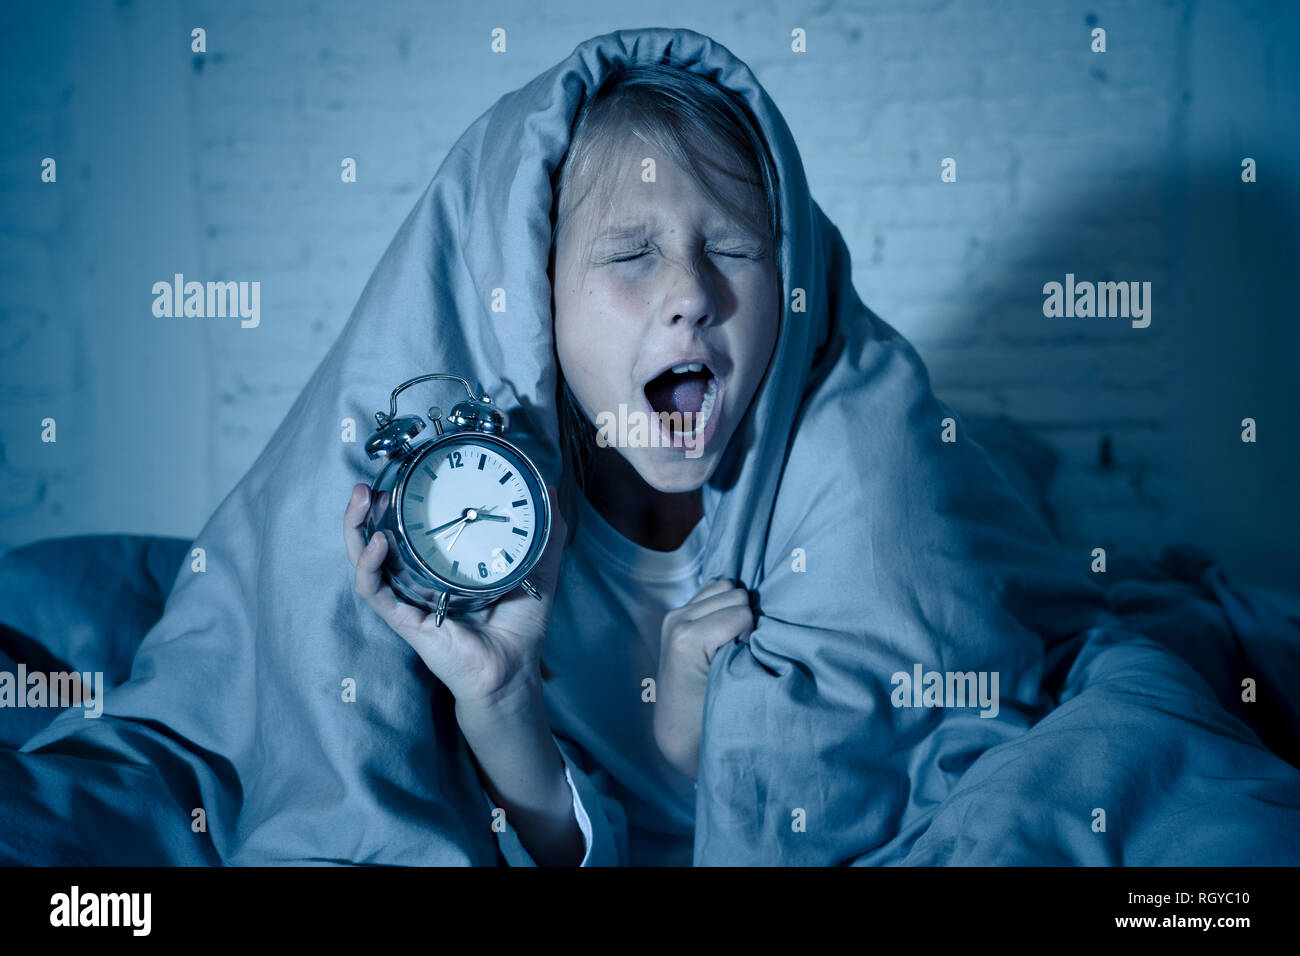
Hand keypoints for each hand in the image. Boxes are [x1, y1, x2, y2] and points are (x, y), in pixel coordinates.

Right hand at [344, 482, 566, 708]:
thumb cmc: (521, 624)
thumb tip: (550, 486)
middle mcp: (418, 578)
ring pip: (366, 561)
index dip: (398, 500)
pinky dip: (369, 566)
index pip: (409, 526)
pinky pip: (376, 591)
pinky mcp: (405, 619)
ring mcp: (408, 598)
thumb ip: (545, 529)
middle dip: (366, 510)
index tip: (400, 473)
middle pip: (376, 538)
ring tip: (362, 500)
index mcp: (440, 564)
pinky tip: (377, 543)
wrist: (514, 670)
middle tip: (368, 485)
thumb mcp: (537, 565)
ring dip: (356, 528)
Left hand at [653, 577, 755, 779]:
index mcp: (688, 639)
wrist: (680, 731)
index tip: (742, 663)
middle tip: (739, 652)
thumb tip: (770, 618)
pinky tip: (722, 630)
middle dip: (745, 620)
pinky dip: (724, 605)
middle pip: (735, 594)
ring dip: (734, 610)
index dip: (752, 637)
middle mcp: (677, 621)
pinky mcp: (677, 614)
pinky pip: (712, 590)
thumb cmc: (711, 718)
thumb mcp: (735, 687)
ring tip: (730, 641)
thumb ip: (749, 651)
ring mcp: (675, 615)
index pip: (742, 614)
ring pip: (725, 587)